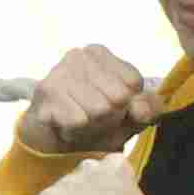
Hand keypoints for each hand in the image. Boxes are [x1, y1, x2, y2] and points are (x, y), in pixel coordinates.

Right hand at [18, 45, 161, 158]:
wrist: (52, 140)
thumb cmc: (95, 122)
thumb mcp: (130, 116)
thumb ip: (147, 109)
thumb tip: (141, 109)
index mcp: (100, 54)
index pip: (133, 82)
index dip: (129, 104)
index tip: (115, 107)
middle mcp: (78, 56)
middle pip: (118, 97)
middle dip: (111, 116)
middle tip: (96, 117)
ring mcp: (59, 72)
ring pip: (99, 109)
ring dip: (93, 125)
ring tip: (81, 121)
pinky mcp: (46, 94)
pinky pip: (79, 120)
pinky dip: (77, 130)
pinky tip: (67, 125)